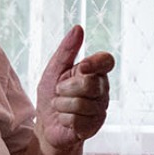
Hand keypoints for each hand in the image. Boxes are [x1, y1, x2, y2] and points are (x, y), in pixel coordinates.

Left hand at [36, 25, 114, 150]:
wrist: (46, 125)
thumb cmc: (51, 96)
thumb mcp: (54, 70)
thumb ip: (66, 50)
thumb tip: (78, 28)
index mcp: (95, 72)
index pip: (107, 61)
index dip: (95, 63)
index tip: (80, 67)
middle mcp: (102, 89)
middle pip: (89, 83)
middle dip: (65, 88)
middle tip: (59, 92)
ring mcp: (100, 109)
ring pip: (80, 103)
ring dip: (62, 105)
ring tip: (61, 107)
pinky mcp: (95, 126)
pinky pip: (77, 120)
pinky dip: (64, 119)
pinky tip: (65, 120)